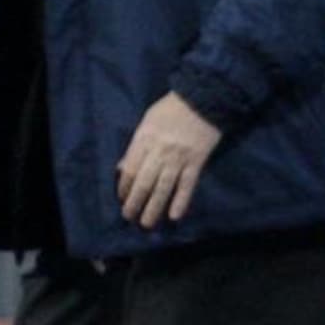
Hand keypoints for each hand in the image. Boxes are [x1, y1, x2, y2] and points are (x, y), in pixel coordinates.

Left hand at [116, 92, 221, 228]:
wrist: (202, 100)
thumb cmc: (170, 110)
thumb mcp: (146, 122)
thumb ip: (135, 145)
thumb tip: (123, 168)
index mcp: (145, 138)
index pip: (131, 168)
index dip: (124, 186)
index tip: (121, 198)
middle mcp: (160, 150)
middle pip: (145, 182)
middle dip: (135, 202)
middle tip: (129, 217)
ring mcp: (179, 158)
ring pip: (164, 188)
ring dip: (154, 208)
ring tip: (146, 223)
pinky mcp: (197, 162)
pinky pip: (187, 186)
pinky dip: (181, 201)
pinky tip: (174, 216)